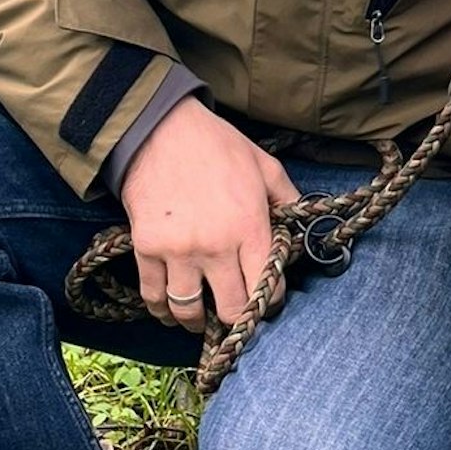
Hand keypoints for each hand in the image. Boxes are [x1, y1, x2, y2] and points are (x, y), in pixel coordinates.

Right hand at [120, 96, 299, 331]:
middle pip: (231, 309)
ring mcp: (178, 251)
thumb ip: (288, 199)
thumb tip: (303, 225)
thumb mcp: (264, 166)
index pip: (266, 288)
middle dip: (238, 319)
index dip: (270, 301)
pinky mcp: (147, 248)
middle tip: (237, 316)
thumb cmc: (216, 144)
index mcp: (249, 227)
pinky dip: (162, 308)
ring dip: (198, 321)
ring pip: (189, 311)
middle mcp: (215, 247)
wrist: (159, 128)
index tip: (267, 299)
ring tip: (204, 320)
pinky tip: (170, 310)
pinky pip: (154, 295)